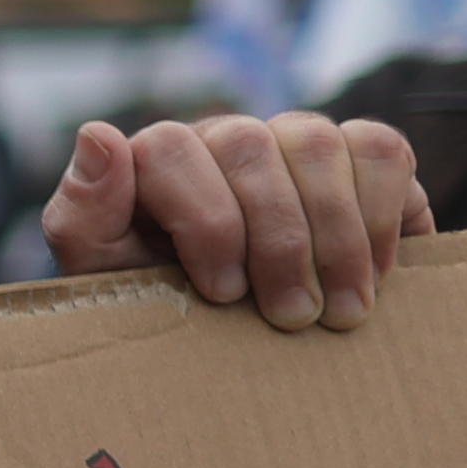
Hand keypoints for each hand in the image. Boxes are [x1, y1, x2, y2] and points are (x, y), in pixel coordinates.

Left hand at [45, 112, 429, 330]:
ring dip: (335, 236)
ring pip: (317, 144)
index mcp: (153, 160)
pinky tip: (374, 273)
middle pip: (250, 148)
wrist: (231, 332)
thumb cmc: (162, 305)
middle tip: (292, 317)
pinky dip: (383, 214)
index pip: (167, 148)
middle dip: (277, 241)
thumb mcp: (105, 278)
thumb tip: (96, 134)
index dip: (204, 221)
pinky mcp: (357, 153)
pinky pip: (382, 152)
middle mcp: (222, 137)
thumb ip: (83, 215)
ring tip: (338, 311)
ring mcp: (290, 137)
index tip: (223, 293)